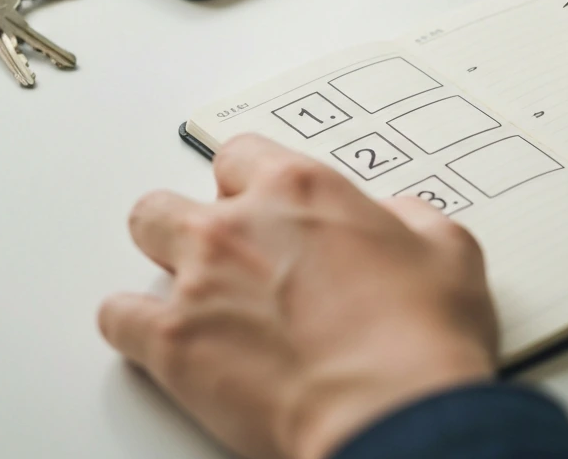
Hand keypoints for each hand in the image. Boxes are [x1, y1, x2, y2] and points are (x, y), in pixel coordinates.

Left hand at [99, 135, 497, 458]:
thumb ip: (410, 220)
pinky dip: (132, 326)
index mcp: (302, 190)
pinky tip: (154, 337)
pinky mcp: (175, 343)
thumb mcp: (448, 250)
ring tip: (190, 291)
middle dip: (193, 218)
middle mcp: (240, 224)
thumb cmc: (422, 337)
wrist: (394, 412)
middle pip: (178, 196)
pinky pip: (119, 318)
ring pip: (144, 237)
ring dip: (163, 261)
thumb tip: (398, 219)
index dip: (250, 181)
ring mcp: (200, 281)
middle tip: (222, 250)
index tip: (258, 200)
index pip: (243, 154)